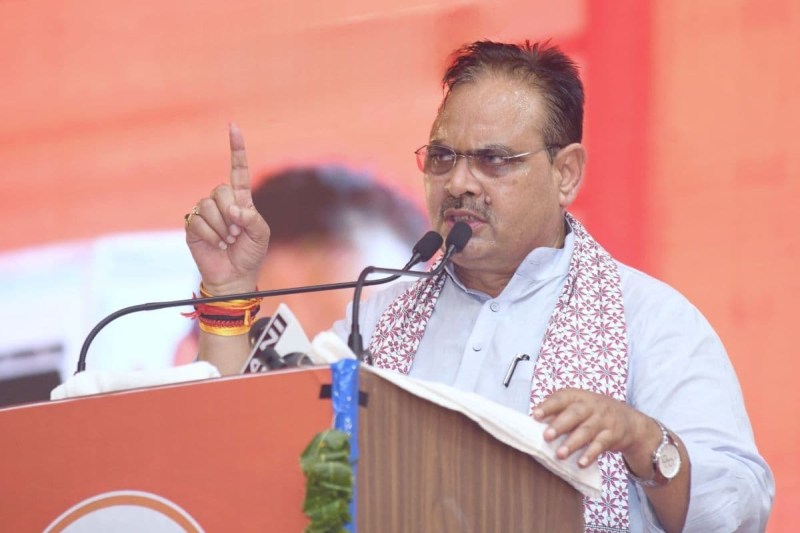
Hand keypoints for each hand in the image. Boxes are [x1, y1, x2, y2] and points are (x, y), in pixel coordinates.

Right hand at [185, 123, 270, 294]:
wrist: (234, 276)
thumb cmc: (250, 254)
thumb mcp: (261, 234)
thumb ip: (252, 218)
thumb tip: (233, 209)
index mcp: (241, 199)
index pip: (238, 169)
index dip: (236, 148)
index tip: (233, 126)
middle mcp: (221, 201)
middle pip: (221, 190)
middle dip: (231, 214)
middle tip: (237, 234)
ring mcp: (205, 212)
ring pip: (209, 207)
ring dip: (221, 229)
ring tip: (227, 241)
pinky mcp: (193, 225)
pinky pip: (199, 222)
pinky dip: (211, 236)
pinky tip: (216, 245)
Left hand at [532, 388, 659, 474]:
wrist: (629, 421)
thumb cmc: (593, 413)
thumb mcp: (579, 406)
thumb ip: (558, 412)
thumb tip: (532, 423)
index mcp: (579, 396)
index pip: (562, 398)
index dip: (548, 406)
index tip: (535, 415)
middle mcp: (592, 405)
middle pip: (575, 414)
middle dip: (560, 425)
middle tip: (546, 436)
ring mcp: (603, 420)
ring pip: (587, 431)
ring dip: (572, 443)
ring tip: (559, 455)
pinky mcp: (613, 435)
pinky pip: (601, 445)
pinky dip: (591, 454)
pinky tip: (580, 463)